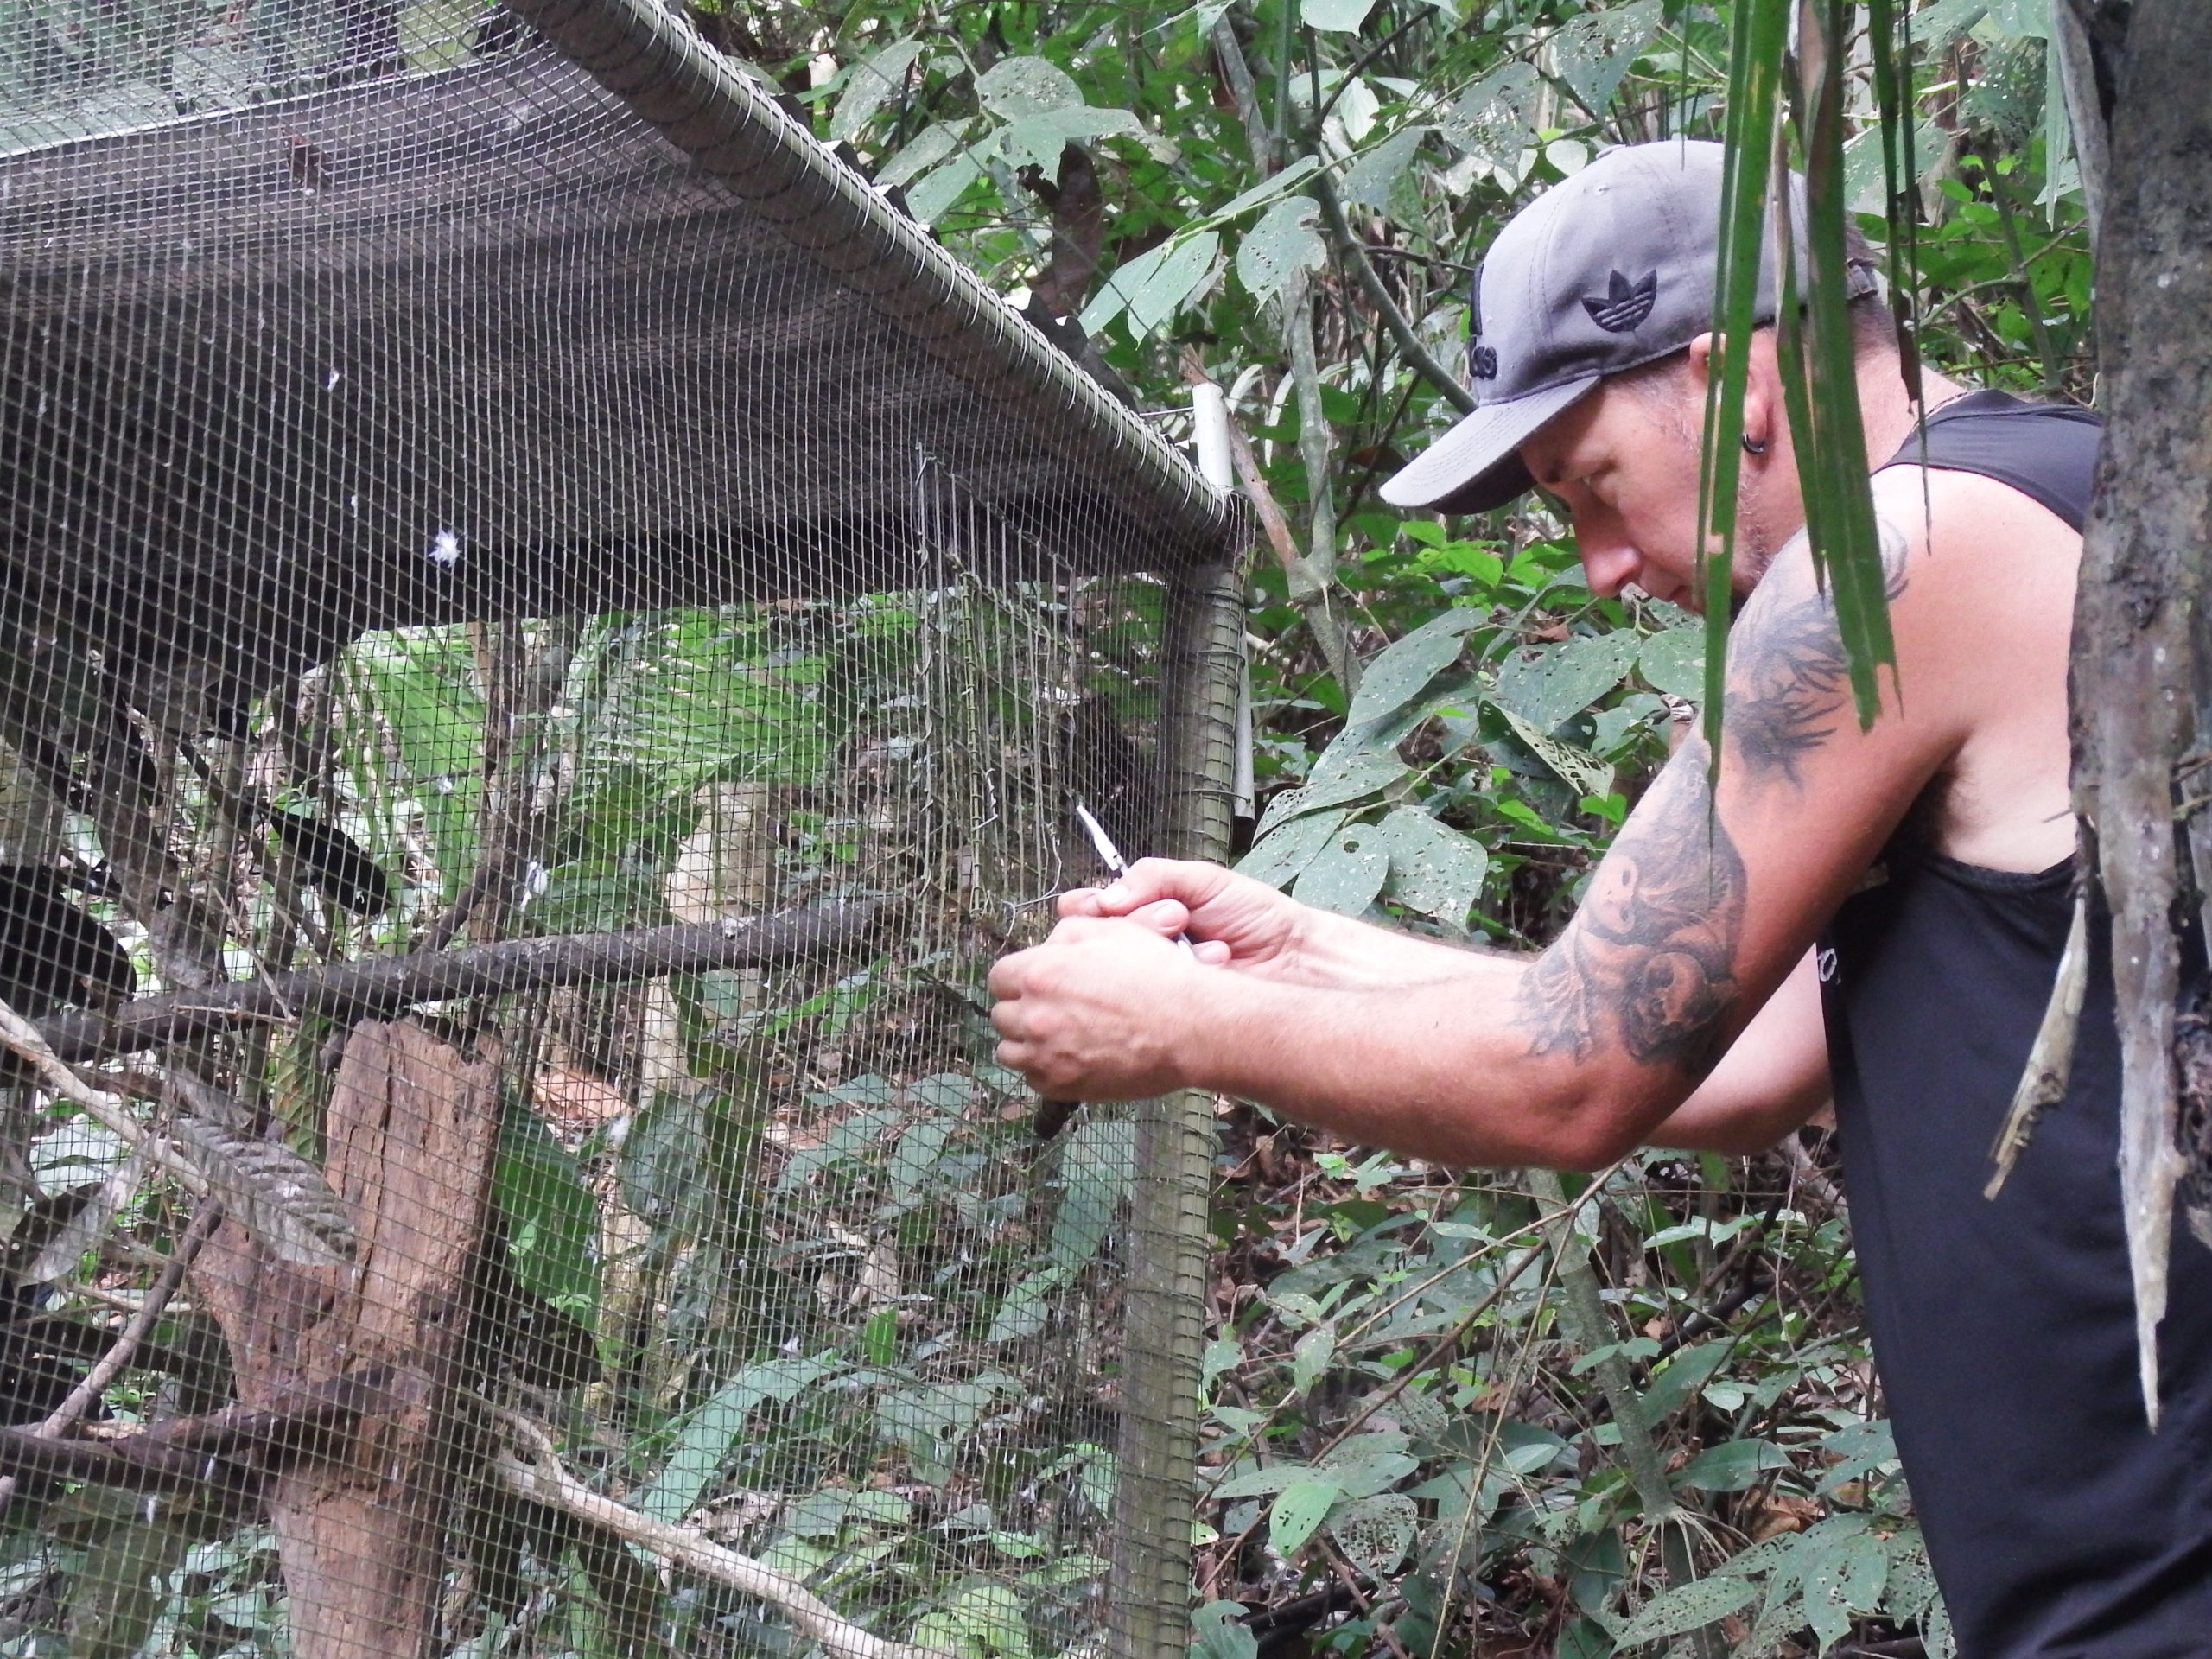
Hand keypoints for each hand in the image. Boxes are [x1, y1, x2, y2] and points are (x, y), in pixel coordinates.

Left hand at [987, 914, 1212, 1100]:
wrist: (1190, 1026)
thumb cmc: (1156, 976)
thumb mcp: (1112, 930)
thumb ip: (1067, 933)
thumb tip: (1047, 947)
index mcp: (1040, 973)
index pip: (998, 977)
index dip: (1017, 977)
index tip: (1033, 982)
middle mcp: (1035, 1016)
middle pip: (1002, 1015)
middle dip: (1022, 1008)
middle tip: (1051, 1007)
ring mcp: (1047, 1056)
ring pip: (1010, 1051)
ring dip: (1026, 1042)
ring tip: (1057, 1035)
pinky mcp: (1063, 1086)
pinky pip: (1033, 1079)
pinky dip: (1045, 1069)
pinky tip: (1070, 1055)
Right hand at [1056, 858, 1321, 980]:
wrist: (1296, 958)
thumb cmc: (1254, 915)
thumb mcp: (1202, 880)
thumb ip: (1152, 878)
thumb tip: (1107, 897)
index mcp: (1143, 911)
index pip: (1090, 910)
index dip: (1092, 909)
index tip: (1112, 906)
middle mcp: (1141, 948)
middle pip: (1096, 943)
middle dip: (1133, 926)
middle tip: (1175, 920)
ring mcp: (1153, 982)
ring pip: (1119, 972)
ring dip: (1160, 950)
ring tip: (1203, 943)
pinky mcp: (1170, 1010)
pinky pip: (1151, 997)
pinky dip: (1182, 977)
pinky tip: (1213, 964)